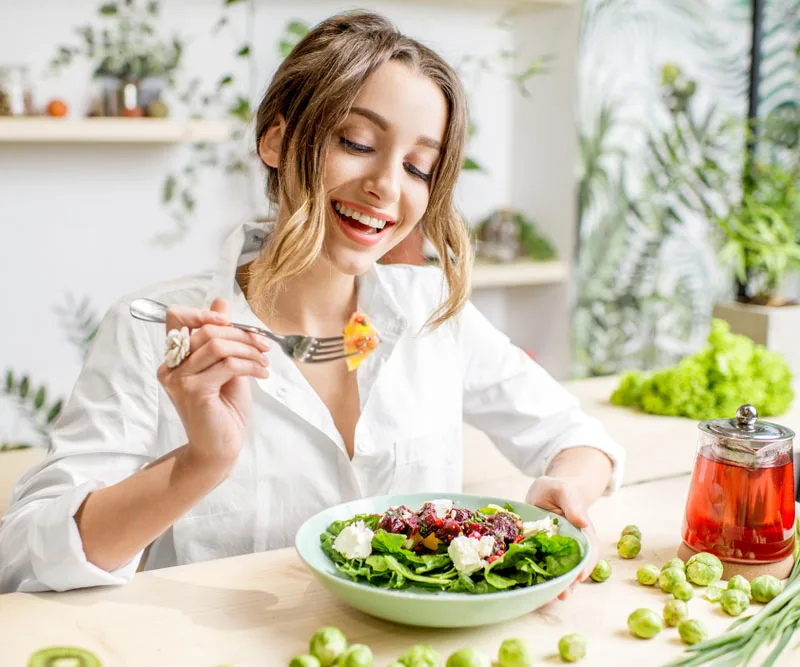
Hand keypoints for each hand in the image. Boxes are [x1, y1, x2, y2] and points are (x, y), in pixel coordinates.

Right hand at [157, 298, 269, 476]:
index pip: (176, 318)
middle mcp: (170, 367)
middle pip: (205, 330)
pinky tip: (262, 373)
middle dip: (241, 334)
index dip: (202, 312)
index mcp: (175, 358)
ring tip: (264, 360)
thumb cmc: (224, 410)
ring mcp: (179, 380)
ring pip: (217, 345)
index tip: (228, 320)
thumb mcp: (226, 366)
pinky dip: (250, 365)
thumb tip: (221, 302)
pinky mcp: (193, 391)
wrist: (220, 448)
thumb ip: (222, 337)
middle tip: (263, 345)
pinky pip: (227, 365)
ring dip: (248, 349)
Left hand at [525, 476, 598, 599]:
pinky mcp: (540, 552)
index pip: (589, 550)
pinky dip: (538, 577)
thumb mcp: (563, 490)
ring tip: (547, 598)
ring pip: (559, 571)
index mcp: (582, 531)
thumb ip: (572, 504)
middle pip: (575, 566)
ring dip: (555, 584)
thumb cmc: (557, 489)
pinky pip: (541, 566)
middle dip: (570, 582)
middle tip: (561, 595)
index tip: (580, 576)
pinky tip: (531, 587)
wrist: (545, 491)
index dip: (586, 564)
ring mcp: (556, 551)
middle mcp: (571, 545)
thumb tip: (582, 522)